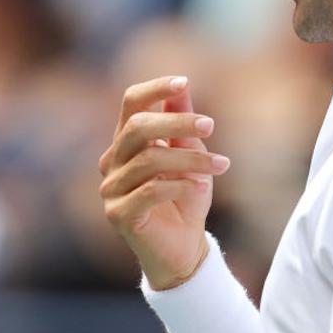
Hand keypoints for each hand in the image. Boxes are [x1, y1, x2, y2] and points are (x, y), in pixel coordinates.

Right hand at [99, 76, 230, 289]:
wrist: (184, 250)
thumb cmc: (186, 199)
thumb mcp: (190, 155)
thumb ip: (182, 122)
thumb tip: (183, 86)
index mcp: (126, 142)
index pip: (131, 104)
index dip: (154, 89)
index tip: (183, 81)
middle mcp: (112, 162)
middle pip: (137, 128)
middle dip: (177, 122)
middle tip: (211, 125)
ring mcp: (111, 189)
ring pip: (149, 159)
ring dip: (191, 159)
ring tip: (222, 165)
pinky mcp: (119, 215)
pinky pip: (151, 191)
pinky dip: (182, 185)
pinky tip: (203, 188)